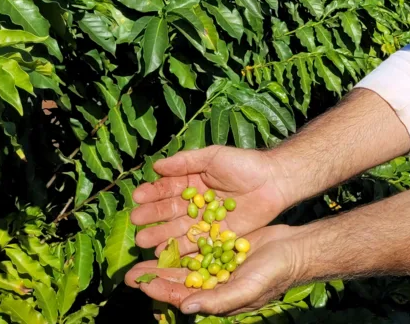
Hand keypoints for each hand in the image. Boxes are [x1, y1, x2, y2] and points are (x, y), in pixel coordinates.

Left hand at [124, 224, 303, 315]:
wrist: (295, 250)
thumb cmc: (274, 274)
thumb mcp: (246, 289)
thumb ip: (217, 301)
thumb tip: (186, 308)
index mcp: (216, 299)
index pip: (182, 297)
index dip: (160, 291)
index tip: (140, 283)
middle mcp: (213, 284)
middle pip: (177, 282)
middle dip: (155, 277)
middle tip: (129, 273)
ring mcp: (217, 267)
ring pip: (184, 265)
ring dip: (164, 261)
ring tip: (143, 254)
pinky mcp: (222, 248)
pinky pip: (197, 248)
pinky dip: (183, 245)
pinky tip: (170, 237)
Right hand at [131, 145, 290, 250]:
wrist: (273, 181)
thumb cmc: (244, 164)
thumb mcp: (213, 156)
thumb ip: (186, 161)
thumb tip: (156, 165)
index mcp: (191, 181)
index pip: (167, 188)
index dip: (152, 193)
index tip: (137, 197)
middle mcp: (194, 203)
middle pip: (168, 212)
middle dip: (151, 217)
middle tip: (136, 221)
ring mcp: (204, 220)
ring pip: (178, 229)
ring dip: (160, 236)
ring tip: (143, 241)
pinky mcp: (217, 235)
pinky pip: (196, 244)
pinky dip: (181, 249)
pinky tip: (164, 253)